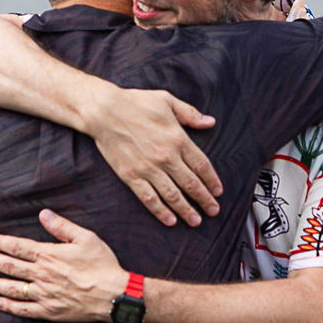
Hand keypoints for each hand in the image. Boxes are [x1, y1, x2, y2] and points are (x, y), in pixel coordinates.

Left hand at [0, 209, 129, 322]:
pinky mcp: (49, 312)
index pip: (18, 248)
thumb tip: (43, 213)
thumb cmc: (102, 264)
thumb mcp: (86, 237)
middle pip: (10, 267)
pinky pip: (24, 309)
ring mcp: (44, 295)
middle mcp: (42, 275)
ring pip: (13, 288)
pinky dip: (9, 306)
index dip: (1, 243)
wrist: (113, 295)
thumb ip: (62, 226)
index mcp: (49, 255)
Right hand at [82, 88, 219, 226]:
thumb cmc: (136, 102)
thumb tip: (210, 122)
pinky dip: (161, 211)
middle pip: (191, 184)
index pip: (202, 165)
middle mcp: (166, 157)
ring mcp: (148, 168)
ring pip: (173, 195)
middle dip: (205, 200)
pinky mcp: (131, 176)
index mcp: (178, 138)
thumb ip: (190, 114)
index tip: (218, 191)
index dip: (212, 181)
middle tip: (214, 211)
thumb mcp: (167, 100)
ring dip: (186, 210)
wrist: (104, 111)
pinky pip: (149, 198)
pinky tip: (170, 220)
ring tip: (195, 221)